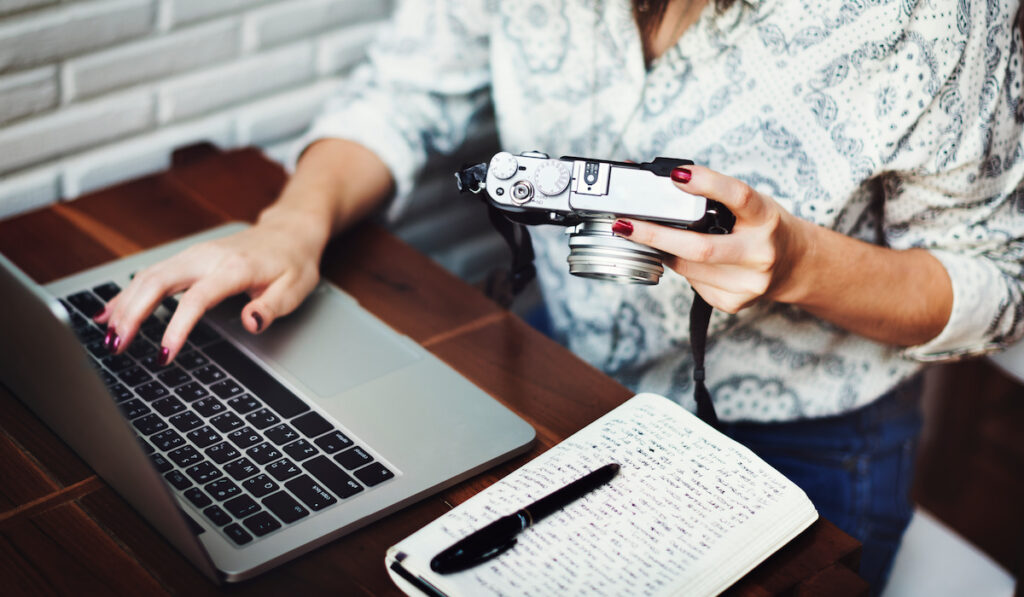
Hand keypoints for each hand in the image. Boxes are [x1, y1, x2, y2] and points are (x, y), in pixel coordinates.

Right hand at [93, 210, 327, 363]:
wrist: (288, 232)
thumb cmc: (292, 262)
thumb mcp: (295, 289)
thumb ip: (272, 307)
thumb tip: (251, 323)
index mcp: (233, 268)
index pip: (197, 299)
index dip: (177, 327)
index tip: (164, 354)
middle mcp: (206, 258)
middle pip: (157, 282)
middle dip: (132, 314)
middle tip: (117, 346)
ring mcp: (193, 255)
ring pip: (147, 277)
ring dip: (124, 305)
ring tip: (109, 336)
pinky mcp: (186, 258)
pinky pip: (149, 274)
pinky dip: (127, 294)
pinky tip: (109, 312)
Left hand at [612, 164, 809, 313]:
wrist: (794, 265)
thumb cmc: (761, 226)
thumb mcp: (748, 204)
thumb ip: (711, 194)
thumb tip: (657, 176)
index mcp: (765, 218)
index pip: (738, 197)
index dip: (707, 184)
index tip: (676, 176)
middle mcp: (760, 252)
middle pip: (701, 248)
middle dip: (655, 235)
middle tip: (624, 224)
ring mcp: (748, 282)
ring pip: (687, 267)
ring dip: (664, 251)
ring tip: (654, 237)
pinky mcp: (734, 302)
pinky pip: (692, 283)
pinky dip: (681, 267)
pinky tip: (687, 259)